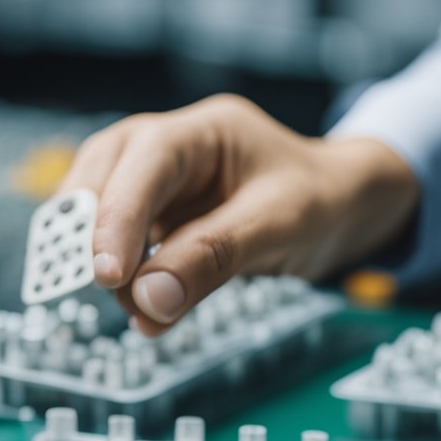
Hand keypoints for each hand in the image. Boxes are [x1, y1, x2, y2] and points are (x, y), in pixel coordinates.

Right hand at [58, 95, 418, 334]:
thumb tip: (149, 300)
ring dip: (109, 260)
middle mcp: (172, 147)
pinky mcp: (160, 218)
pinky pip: (126, 244)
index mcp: (206, 131)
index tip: (108, 275)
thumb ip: (214, 259)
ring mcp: (160, 183)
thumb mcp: (279, 228)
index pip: (144, 160)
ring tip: (139, 309)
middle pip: (102, 173)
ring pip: (101, 209)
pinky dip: (127, 278)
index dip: (117, 216)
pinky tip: (144, 308)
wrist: (344, 208)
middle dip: (95, 233)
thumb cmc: (320, 203)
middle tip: (107, 290)